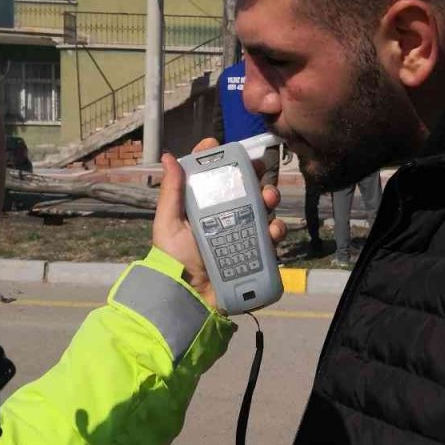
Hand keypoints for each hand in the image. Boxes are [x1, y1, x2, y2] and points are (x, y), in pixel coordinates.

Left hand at [153, 138, 286, 309]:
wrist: (189, 299)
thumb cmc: (173, 260)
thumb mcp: (168, 225)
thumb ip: (171, 192)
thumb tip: (170, 157)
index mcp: (202, 208)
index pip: (211, 177)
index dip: (217, 158)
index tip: (220, 145)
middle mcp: (224, 218)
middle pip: (244, 190)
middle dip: (254, 177)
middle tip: (259, 173)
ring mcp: (242, 236)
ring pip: (263, 210)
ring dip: (270, 200)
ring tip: (269, 201)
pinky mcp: (255, 255)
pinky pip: (271, 238)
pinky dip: (275, 231)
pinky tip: (272, 231)